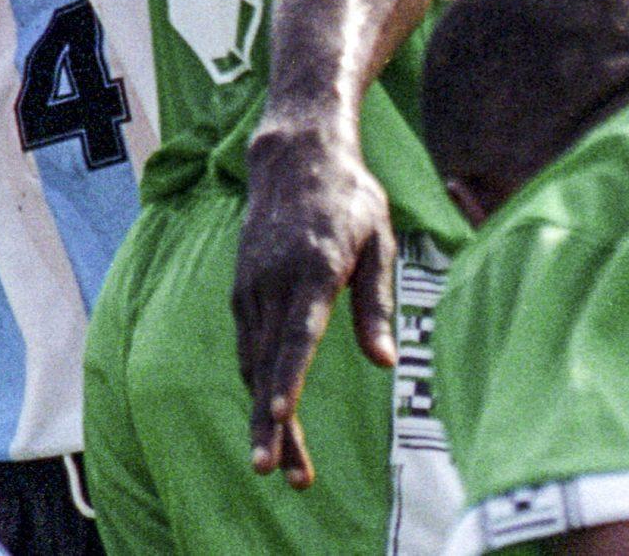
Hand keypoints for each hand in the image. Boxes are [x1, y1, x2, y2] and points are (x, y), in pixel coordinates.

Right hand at [235, 121, 399, 487]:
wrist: (296, 156)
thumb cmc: (351, 198)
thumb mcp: (380, 240)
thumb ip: (377, 304)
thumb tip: (386, 363)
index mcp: (315, 267)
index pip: (297, 334)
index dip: (288, 378)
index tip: (280, 415)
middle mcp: (275, 281)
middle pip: (270, 364)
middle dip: (274, 423)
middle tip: (281, 473)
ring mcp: (252, 286)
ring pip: (253, 363)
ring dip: (263, 414)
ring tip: (280, 463)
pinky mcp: (242, 290)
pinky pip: (248, 346)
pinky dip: (256, 384)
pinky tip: (270, 415)